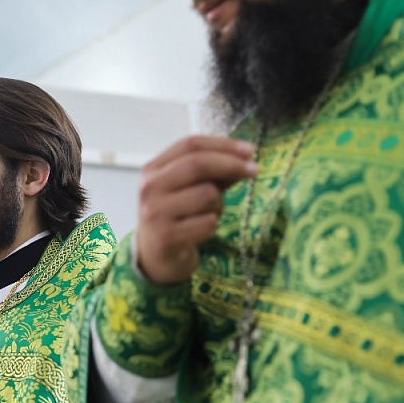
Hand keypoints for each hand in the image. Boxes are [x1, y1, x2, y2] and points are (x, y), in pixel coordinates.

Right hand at [136, 136, 256, 283]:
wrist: (154, 258)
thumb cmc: (176, 217)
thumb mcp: (189, 189)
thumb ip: (212, 172)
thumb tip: (245, 158)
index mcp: (152, 170)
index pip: (189, 145)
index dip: (223, 144)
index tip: (249, 150)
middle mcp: (149, 189)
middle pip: (198, 164)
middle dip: (231, 165)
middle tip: (254, 170)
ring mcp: (155, 213)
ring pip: (207, 194)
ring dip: (219, 204)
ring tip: (209, 214)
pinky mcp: (167, 237)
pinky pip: (208, 222)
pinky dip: (213, 225)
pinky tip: (202, 231)